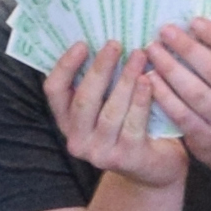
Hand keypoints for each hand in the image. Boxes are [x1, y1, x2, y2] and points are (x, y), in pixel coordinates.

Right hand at [41, 42, 186, 189]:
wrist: (155, 168)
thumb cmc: (130, 128)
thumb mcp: (108, 106)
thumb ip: (100, 84)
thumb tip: (103, 42)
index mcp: (67, 123)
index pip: (54, 91)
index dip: (65, 66)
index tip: (82, 43)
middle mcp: (77, 141)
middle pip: (84, 99)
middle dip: (100, 68)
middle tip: (115, 44)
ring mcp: (101, 153)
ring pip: (110, 110)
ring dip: (125, 79)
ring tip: (139, 55)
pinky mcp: (126, 158)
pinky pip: (133, 122)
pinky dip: (141, 98)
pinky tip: (149, 80)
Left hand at [139, 17, 210, 169]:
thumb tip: (196, 25)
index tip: (194, 21)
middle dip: (188, 48)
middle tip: (165, 31)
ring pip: (196, 93)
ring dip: (170, 68)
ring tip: (153, 50)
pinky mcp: (208, 141)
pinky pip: (182, 114)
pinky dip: (164, 95)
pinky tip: (150, 78)